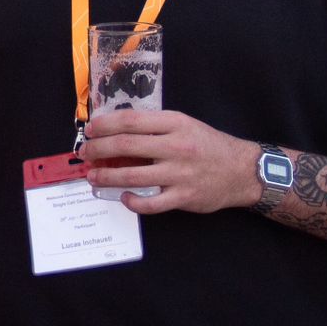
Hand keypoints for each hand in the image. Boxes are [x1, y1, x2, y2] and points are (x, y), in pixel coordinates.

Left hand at [81, 111, 260, 215]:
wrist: (241, 170)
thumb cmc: (207, 145)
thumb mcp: (184, 125)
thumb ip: (155, 127)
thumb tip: (116, 131)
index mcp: (175, 123)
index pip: (131, 121)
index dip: (105, 125)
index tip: (90, 130)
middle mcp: (176, 146)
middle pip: (126, 146)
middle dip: (98, 150)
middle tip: (85, 153)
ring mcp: (180, 173)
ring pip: (132, 176)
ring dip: (106, 177)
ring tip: (92, 177)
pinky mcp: (183, 197)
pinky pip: (150, 204)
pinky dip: (133, 202)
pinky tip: (124, 197)